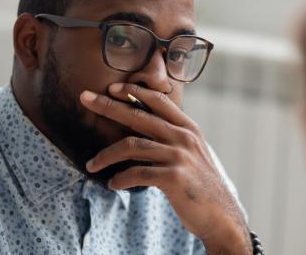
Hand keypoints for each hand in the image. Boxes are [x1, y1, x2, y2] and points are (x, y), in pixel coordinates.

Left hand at [80, 83, 251, 253]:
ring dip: (106, 155)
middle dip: (108, 105)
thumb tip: (139, 133)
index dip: (133, 91)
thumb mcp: (190, 155)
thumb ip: (170, 140)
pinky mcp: (174, 177)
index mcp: (188, 128)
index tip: (111, 88)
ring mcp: (180, 156)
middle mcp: (184, 137)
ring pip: (132, 145)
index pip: (158, 100)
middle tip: (84, 98)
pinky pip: (137, 173)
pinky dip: (121, 178)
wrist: (222, 217)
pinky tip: (113, 183)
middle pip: (138, 116)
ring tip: (91, 164)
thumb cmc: (200, 186)